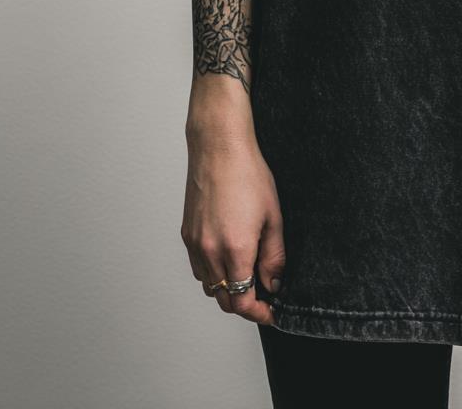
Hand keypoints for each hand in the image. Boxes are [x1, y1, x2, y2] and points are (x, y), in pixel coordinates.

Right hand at [181, 125, 285, 325]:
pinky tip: (228, 259)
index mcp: (235, 249)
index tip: (271, 312)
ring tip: (248, 275)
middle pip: (224, 300)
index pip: (242, 301)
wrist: (219, 149)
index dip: (258, 313)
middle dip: (244, 305)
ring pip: (209, 286)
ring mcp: (195, 244)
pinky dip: (213, 274)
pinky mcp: (186, 235)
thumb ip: (274, 256)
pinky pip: (198, 268)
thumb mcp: (273, 216)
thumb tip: (274, 283)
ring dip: (228, 290)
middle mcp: (210, 252)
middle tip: (264, 297)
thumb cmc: (248, 175)